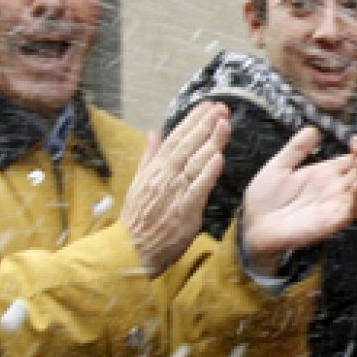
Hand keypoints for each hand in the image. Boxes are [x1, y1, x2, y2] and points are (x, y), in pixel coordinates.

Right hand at [123, 102, 230, 275]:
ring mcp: (175, 193)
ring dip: (211, 142)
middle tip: (221, 108)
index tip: (207, 106)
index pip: (176, 139)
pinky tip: (218, 158)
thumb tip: (153, 133)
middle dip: (205, 125)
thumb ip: (149, 157)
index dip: (192, 121)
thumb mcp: (138, 183)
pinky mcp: (185, 210)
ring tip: (224, 124)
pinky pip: (198, 188)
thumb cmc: (137, 219)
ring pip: (195, 163)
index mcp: (155, 170)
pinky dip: (208, 173)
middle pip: (187, 146)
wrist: (131, 250)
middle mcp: (165, 177)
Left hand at [240, 133, 356, 273]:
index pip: (353, 159)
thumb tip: (314, 129)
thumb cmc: (264, 199)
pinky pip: (353, 210)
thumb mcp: (278, 166)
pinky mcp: (332, 221)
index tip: (356, 138)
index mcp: (325, 174)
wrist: (253, 225)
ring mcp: (335, 204)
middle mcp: (335, 188)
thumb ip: (296, 149)